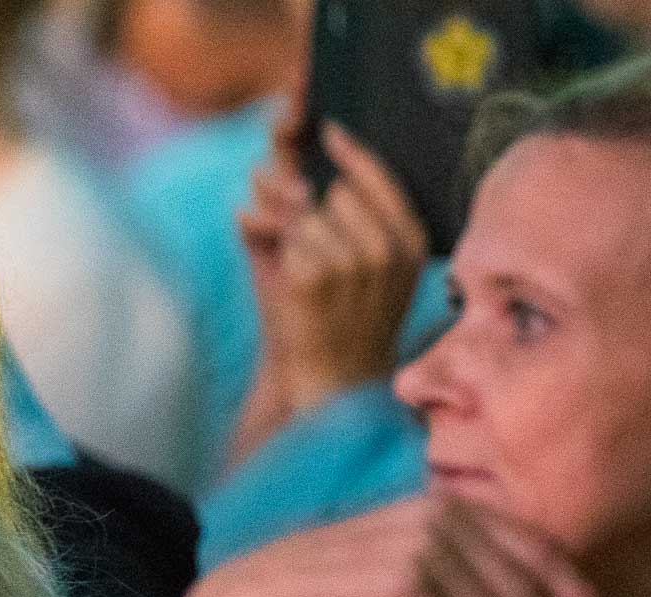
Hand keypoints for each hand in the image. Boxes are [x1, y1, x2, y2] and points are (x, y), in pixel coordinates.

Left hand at [245, 122, 428, 417]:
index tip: (327, 130)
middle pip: (332, 191)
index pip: (379, 177)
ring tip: (306, 278)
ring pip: (303, 213)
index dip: (349, 151)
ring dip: (288, 234)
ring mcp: (353, 258)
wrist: (332, 382)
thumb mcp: (354, 266)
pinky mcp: (315, 272)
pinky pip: (280, 236)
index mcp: (410, 240)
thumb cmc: (337, 319)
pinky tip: (287, 281)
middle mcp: (387, 245)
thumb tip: (272, 172)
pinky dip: (270, 247)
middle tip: (306, 245)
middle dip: (308, 205)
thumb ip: (326, 214)